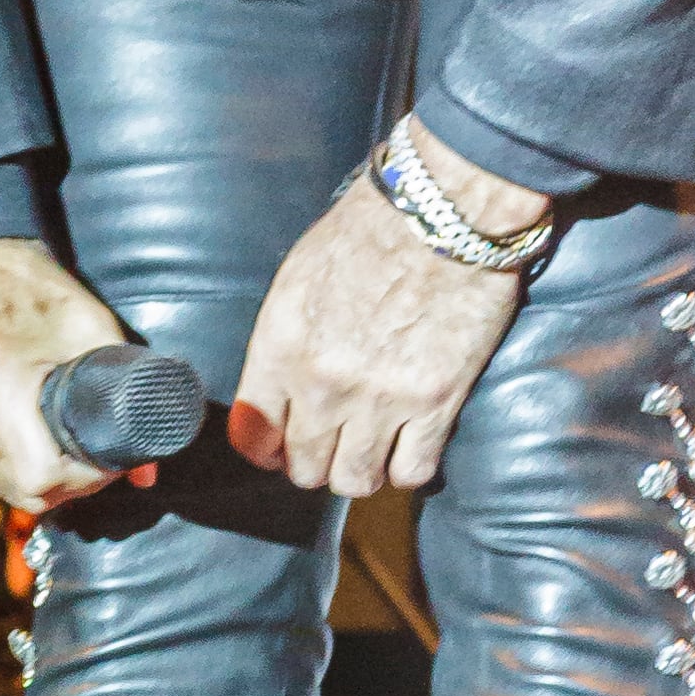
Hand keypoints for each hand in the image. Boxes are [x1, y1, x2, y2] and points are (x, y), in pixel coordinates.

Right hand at [0, 235, 137, 509]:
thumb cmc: (28, 287)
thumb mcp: (89, 327)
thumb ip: (126, 395)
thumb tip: (147, 470)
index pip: (41, 479)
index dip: (82, 478)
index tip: (100, 457)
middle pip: (17, 491)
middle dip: (60, 483)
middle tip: (81, 452)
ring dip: (24, 475)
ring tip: (45, 436)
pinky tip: (8, 429)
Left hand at [231, 126, 545, 493]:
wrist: (441, 213)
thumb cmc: (368, 233)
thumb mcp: (297, 279)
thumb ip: (280, 344)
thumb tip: (275, 394)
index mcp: (282, 346)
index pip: (253, 436)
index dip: (267, 449)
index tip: (280, 446)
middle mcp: (323, 381)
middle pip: (304, 467)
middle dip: (314, 461)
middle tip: (332, 442)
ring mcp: (380, 398)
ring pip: (355, 481)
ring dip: (359, 470)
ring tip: (370, 447)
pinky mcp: (435, 402)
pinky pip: (412, 472)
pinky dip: (408, 467)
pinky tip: (409, 444)